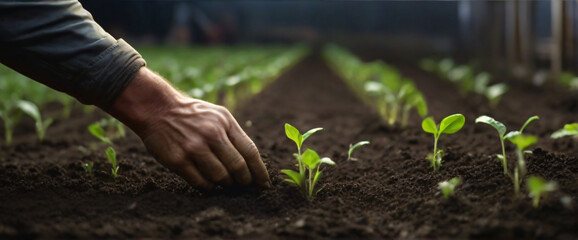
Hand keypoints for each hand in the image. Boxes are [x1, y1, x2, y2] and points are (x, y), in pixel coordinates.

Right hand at [106, 67, 270, 188]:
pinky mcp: (178, 160)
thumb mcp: (217, 115)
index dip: (259, 171)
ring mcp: (194, 148)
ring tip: (225, 183)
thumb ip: (233, 134)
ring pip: (221, 177)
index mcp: (225, 123)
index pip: (250, 151)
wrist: (157, 108)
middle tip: (244, 185)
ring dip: (226, 184)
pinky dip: (209, 186)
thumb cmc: (191, 114)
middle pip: (238, 167)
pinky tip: (210, 183)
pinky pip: (201, 182)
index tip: (263, 183)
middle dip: (244, 180)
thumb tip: (251, 162)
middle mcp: (212, 135)